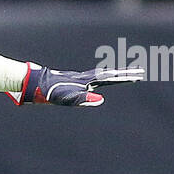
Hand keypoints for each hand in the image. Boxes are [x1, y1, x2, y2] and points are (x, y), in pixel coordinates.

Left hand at [15, 61, 143, 106]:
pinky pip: (92, 79)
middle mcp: (84, 78)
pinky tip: (101, 81)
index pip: (109, 78)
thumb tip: (101, 100)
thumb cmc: (48, 93)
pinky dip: (101, 78)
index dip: (124, 78)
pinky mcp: (72, 82)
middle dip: (124, 75)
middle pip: (108, 75)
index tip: (138, 76)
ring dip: (114, 75)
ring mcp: (78, 79)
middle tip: (140, 73)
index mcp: (85, 82)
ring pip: (101, 76)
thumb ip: (83, 99)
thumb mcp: (66, 99)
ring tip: (126, 75)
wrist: (34, 82)